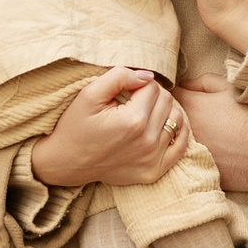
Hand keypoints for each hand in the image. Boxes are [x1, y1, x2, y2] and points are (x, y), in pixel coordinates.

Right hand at [30, 66, 187, 189]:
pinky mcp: (154, 171)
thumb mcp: (90, 93)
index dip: (138, 84)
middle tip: (133, 100)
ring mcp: (153, 159)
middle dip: (152, 95)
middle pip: (167, 101)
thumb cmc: (76, 125)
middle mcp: (147, 141)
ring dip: (164, 111)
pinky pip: (181, 146)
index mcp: (133, 120)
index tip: (125, 91)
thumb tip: (147, 76)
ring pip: (177, 119)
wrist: (66, 162)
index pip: (152, 87)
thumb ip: (120, 76)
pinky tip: (164, 125)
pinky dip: (178, 131)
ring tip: (145, 112)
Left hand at [177, 78, 247, 194]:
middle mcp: (186, 129)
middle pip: (172, 121)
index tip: (186, 98)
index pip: (171, 96)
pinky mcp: (201, 169)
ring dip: (186, 138)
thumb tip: (186, 84)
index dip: (177, 96)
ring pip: (179, 142)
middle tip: (197, 118)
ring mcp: (191, 152)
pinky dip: (198, 156)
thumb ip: (203, 81)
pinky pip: (192, 161)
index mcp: (191, 106)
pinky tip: (214, 153)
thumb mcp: (229, 88)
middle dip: (178, 117)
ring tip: (207, 136)